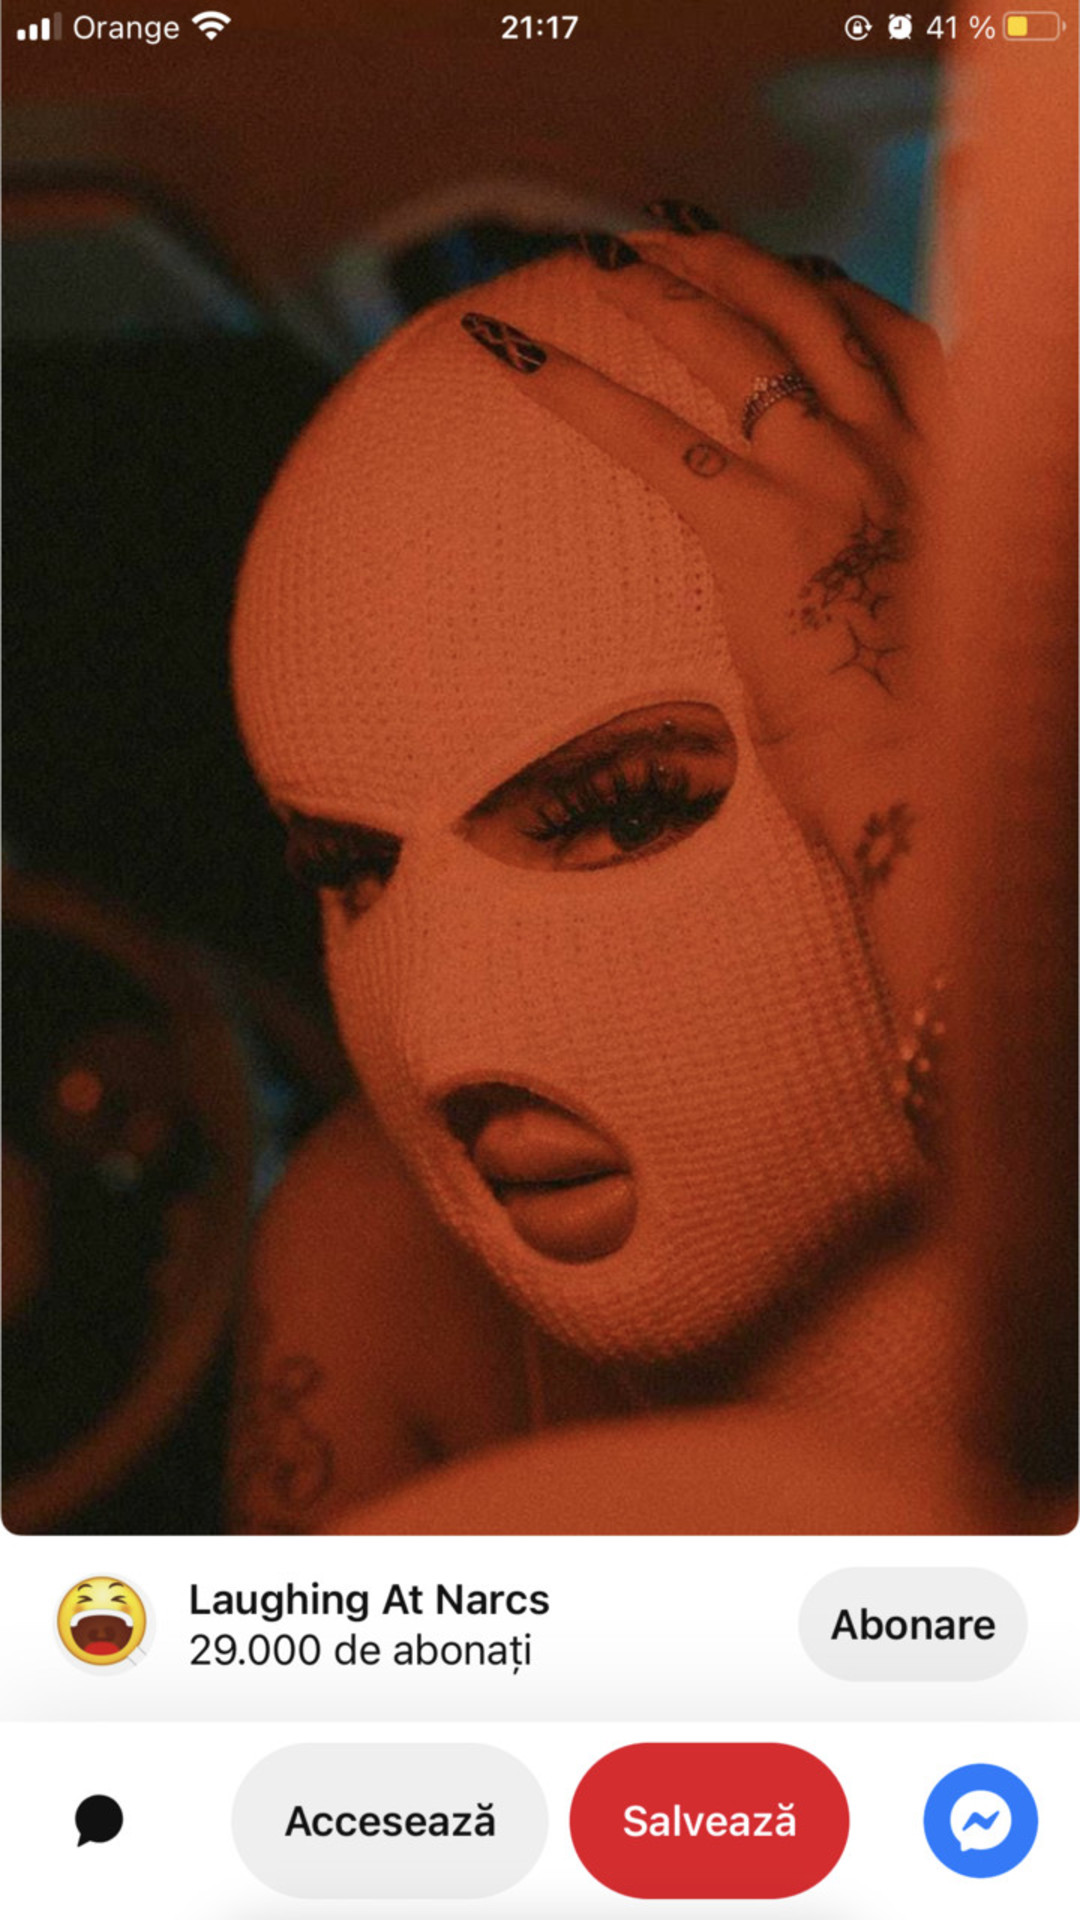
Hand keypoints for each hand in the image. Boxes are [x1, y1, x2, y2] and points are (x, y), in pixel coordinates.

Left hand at [460, 230, 946, 874]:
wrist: (942, 783)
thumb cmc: (936, 743)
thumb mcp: (931, 636)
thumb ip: (888, 581)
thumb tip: (838, 596)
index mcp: (957, 474)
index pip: (900, 343)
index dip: (836, 294)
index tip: (793, 267)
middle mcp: (903, 454)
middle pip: (812, 315)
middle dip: (735, 260)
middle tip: (668, 232)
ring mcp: (836, 481)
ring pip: (737, 345)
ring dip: (662, 288)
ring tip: (600, 256)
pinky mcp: (762, 530)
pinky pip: (651, 436)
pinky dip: (572, 388)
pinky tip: (511, 355)